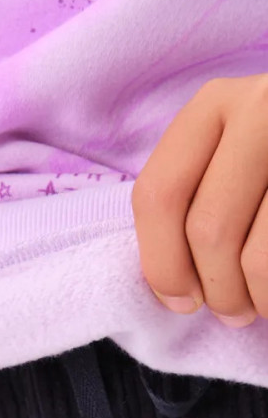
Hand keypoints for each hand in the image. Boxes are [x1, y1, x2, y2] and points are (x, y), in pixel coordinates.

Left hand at [132, 74, 267, 327]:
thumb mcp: (235, 158)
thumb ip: (197, 199)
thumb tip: (170, 285)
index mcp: (216, 103)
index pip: (159, 193)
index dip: (161, 261)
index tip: (180, 300)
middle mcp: (263, 107)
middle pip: (209, 228)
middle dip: (217, 291)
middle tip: (232, 313)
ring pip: (258, 258)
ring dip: (259, 300)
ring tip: (265, 306)